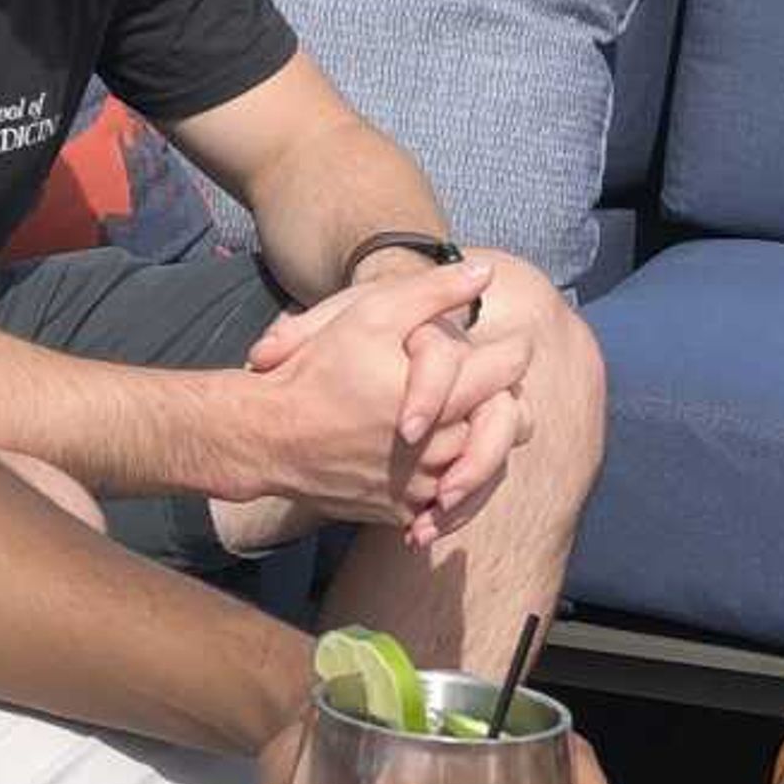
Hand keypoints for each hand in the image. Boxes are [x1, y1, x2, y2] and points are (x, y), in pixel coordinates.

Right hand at [233, 260, 529, 530]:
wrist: (269, 437)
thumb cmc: (318, 369)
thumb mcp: (373, 313)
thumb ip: (435, 291)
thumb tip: (484, 271)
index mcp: (445, 399)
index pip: (509, 371)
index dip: (514, 350)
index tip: (510, 343)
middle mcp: (443, 448)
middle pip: (512, 424)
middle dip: (506, 400)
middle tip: (497, 385)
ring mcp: (425, 487)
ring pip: (488, 469)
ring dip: (488, 443)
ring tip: (475, 418)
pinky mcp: (405, 512)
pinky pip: (452, 505)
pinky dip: (456, 486)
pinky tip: (447, 465)